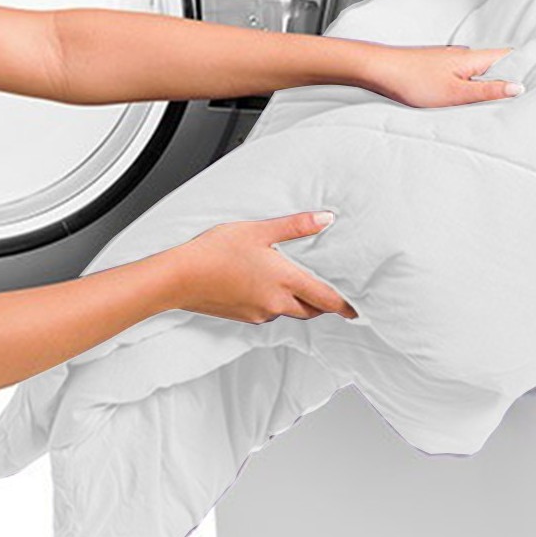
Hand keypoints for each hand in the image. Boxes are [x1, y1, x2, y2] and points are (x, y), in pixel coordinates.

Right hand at [165, 211, 356, 323]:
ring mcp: (258, 313)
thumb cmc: (214, 252)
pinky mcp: (243, 317)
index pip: (326, 300)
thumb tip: (325, 219)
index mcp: (285, 282)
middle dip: (323, 304)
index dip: (345, 305)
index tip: (357, 309)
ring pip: (289, 312)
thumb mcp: (259, 231)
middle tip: (331, 294)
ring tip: (296, 283)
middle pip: (311, 310)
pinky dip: (275, 302)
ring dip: (298, 302)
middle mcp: (275, 303)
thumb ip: (295, 226)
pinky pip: (268, 312)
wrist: (178, 278)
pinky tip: (263, 286)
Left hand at [354, 44, 521, 108]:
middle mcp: (464, 55)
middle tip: (530, 92)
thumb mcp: (455, 93)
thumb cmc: (413, 80)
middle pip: (497, 65)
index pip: (510, 56)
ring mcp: (450, 61)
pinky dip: (473, 86)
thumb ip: (487, 92)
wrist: (379, 70)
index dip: (528, 63)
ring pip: (479, 72)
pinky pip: (464, 77)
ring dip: (491, 84)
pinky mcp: (438, 69)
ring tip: (504, 99)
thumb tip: (518, 88)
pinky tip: (471, 98)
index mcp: (473, 59)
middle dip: (512, 77)